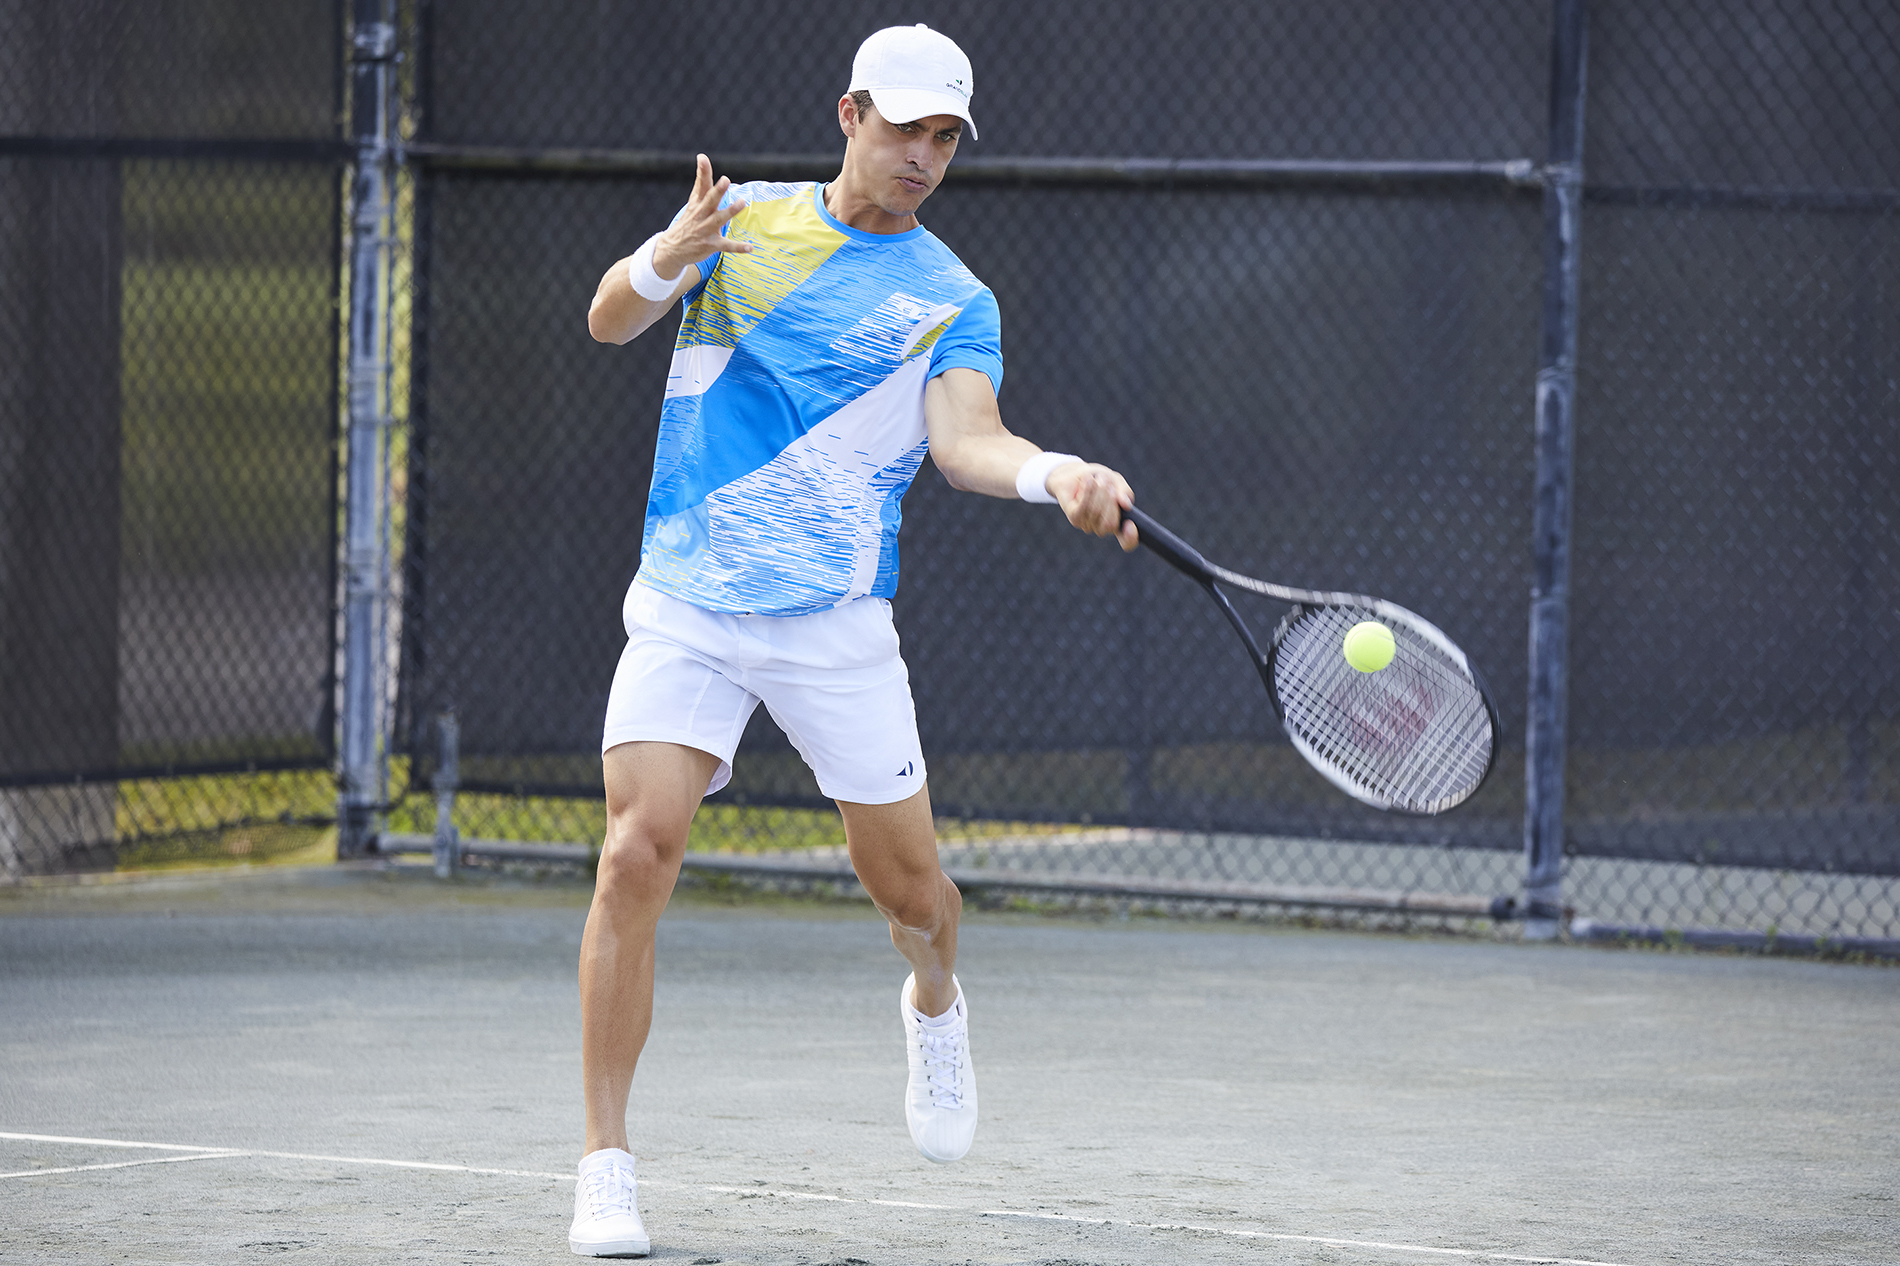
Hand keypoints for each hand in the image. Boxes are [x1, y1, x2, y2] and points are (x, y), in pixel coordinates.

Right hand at [652, 154, 752, 278]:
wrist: (672, 250)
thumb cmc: (688, 222)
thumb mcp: (693, 202)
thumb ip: (701, 182)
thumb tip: (702, 157)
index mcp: (697, 204)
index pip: (700, 185)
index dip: (702, 172)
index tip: (702, 158)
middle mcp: (700, 215)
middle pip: (709, 200)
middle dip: (717, 190)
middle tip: (725, 179)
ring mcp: (705, 230)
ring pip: (718, 220)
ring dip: (730, 211)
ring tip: (742, 202)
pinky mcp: (710, 245)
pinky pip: (726, 246)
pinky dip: (738, 247)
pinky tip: (750, 247)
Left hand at [1048, 462, 1137, 550]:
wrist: (1074, 474)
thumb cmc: (1099, 479)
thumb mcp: (1117, 481)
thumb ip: (1124, 492)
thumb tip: (1126, 505)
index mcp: (1118, 523)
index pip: (1127, 542)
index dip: (1130, 538)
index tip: (1130, 524)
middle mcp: (1103, 528)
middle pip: (1111, 523)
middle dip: (1110, 499)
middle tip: (1107, 481)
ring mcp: (1088, 525)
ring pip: (1096, 511)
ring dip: (1098, 490)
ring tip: (1097, 478)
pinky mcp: (1074, 518)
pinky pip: (1083, 508)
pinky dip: (1088, 492)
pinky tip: (1088, 481)